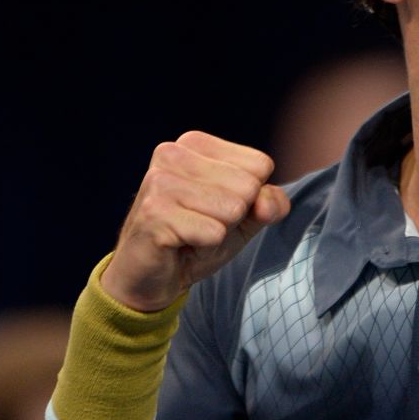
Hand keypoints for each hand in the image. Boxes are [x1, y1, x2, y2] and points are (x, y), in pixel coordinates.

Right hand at [100, 131, 290, 311]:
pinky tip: (179, 244)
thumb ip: (270, 203)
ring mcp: (160, 182)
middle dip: (233, 217)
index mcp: (195, 143)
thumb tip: (266, 202)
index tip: (216, 207)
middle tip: (200, 223)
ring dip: (217, 232)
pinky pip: (214, 233)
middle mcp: (173, 154)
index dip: (249, 197)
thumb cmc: (196, 237)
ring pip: (233, 210)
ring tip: (190, 233)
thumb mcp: (244, 217)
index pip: (260, 165)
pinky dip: (204, 246)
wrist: (148, 276)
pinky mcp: (154, 213)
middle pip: (248, 187)